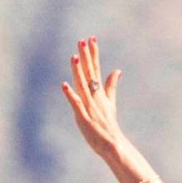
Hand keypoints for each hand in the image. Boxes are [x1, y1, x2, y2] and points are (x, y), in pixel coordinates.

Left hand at [60, 38, 134, 165]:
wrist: (113, 144)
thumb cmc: (108, 124)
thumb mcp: (110, 102)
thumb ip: (111, 85)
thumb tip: (117, 70)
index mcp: (100, 92)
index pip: (96, 68)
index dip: (93, 53)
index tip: (91, 38)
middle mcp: (95, 97)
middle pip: (90, 73)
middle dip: (86, 57)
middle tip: (82, 40)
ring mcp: (90, 106)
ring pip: (83, 86)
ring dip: (78, 72)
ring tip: (74, 57)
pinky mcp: (84, 117)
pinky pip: (76, 104)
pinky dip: (70, 95)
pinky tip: (64, 85)